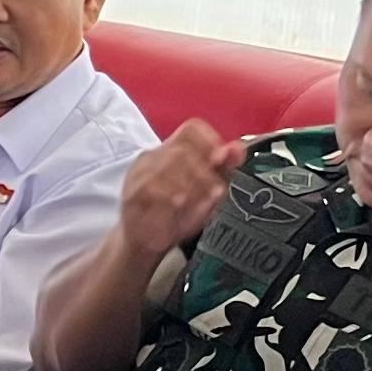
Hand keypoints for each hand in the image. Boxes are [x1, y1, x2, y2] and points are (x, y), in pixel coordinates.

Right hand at [116, 121, 247, 257]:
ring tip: (196, 203)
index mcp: (171, 151)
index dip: (210, 142)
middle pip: (184, 148)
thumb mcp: (206, 191)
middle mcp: (153, 158)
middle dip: (204, 172)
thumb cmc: (174, 215)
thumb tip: (238, 149)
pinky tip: (181, 208)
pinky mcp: (133, 194)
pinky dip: (176, 199)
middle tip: (211, 191)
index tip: (219, 161)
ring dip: (193, 186)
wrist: (144, 242)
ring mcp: (140, 174)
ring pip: (171, 165)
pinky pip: (157, 188)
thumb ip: (223, 169)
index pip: (191, 129)